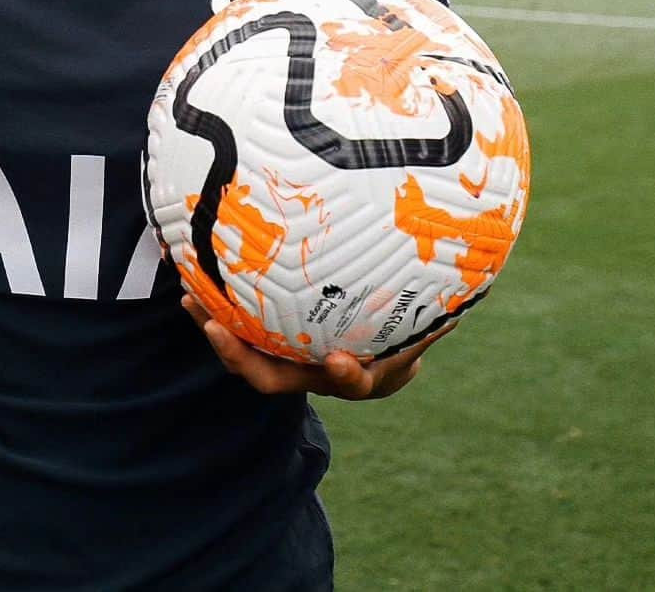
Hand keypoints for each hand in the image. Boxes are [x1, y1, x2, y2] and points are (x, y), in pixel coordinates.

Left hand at [181, 295, 455, 399]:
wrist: (374, 345)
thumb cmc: (404, 331)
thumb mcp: (421, 328)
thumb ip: (435, 319)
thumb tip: (465, 299)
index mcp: (357, 372)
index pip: (350, 382)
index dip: (346, 375)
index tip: (342, 362)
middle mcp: (313, 372)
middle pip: (274, 378)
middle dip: (241, 357)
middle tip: (216, 328)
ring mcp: (286, 356)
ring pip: (246, 352)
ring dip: (215, 326)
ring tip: (189, 296)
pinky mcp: (267, 336)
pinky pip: (237, 324)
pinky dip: (217, 303)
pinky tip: (194, 271)